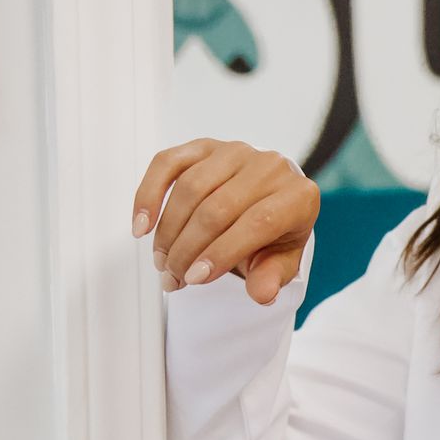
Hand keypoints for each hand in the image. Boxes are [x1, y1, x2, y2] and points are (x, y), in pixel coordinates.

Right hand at [131, 139, 318, 306]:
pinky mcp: (204, 145)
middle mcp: (270, 166)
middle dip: (188, 249)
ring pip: (191, 188)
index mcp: (298, 196)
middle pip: (218, 208)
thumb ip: (273, 276)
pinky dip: (149, 194)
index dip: (222, 252)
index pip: (258, 222)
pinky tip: (141, 225)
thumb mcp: (282, 260)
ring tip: (162, 261)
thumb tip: (262, 293)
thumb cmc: (275, 233)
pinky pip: (168, 163)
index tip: (195, 278)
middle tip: (173, 277)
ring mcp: (235, 151)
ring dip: (169, 230)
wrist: (267, 199)